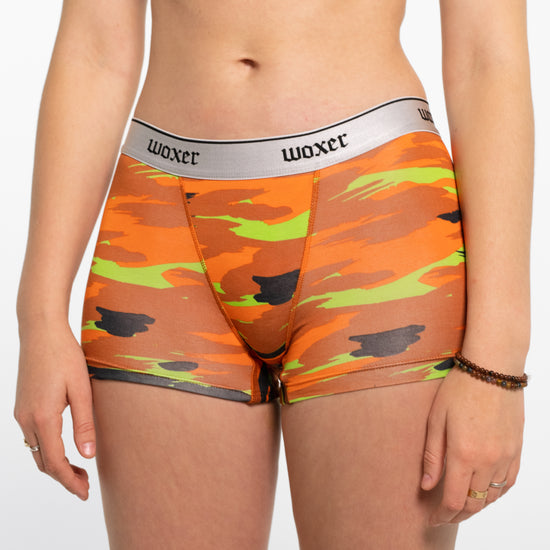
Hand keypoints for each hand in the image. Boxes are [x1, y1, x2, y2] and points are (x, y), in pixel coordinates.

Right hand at [14, 321, 95, 499]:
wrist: (41, 332)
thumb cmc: (64, 356)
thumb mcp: (82, 390)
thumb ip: (84, 424)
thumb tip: (88, 456)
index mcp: (43, 418)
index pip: (55, 463)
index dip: (69, 481)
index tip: (84, 494)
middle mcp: (27, 419)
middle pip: (43, 462)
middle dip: (64, 477)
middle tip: (85, 485)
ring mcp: (21, 413)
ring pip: (36, 451)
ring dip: (55, 464)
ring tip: (79, 468)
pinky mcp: (22, 406)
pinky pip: (32, 437)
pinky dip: (47, 450)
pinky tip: (63, 446)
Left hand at [421, 365, 524, 524]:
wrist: (492, 368)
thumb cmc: (459, 389)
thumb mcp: (436, 420)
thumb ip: (432, 456)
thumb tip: (427, 486)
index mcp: (464, 454)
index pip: (454, 499)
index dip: (442, 514)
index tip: (432, 519)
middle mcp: (488, 460)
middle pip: (474, 503)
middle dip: (457, 514)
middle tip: (444, 516)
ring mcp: (506, 456)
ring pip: (493, 496)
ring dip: (477, 506)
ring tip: (462, 506)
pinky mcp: (517, 449)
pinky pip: (509, 482)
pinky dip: (497, 494)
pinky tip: (486, 493)